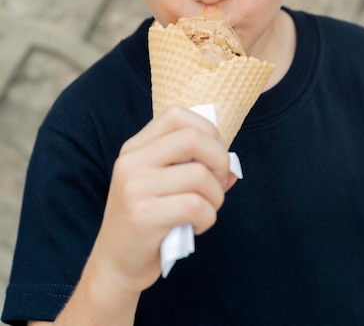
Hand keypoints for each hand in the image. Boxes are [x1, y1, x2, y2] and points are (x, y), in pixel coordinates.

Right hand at [89, 105, 233, 294]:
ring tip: (206, 209)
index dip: (207, 130)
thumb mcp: (163, 185)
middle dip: (219, 159)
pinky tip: (196, 226)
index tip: (214, 155)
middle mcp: (131, 161)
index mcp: (135, 148)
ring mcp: (133, 187)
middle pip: (192, 138)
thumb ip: (194, 167)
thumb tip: (232, 167)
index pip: (176, 115)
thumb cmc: (148, 220)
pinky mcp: (142, 215)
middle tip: (218, 183)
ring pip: (199, 175)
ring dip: (216, 196)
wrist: (115, 265)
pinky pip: (195, 206)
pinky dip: (207, 217)